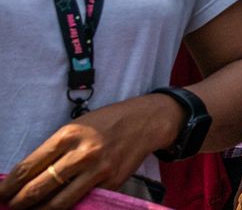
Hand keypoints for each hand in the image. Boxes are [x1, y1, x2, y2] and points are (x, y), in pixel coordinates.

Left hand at [0, 94, 178, 209]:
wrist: (146, 122)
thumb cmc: (106, 122)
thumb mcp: (77, 127)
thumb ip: (54, 149)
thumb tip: (29, 174)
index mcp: (69, 135)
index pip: (29, 166)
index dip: (10, 184)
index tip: (1, 193)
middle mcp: (82, 153)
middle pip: (40, 187)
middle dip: (20, 201)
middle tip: (11, 205)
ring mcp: (99, 170)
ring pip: (59, 201)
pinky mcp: (112, 183)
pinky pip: (82, 200)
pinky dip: (67, 206)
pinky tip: (57, 206)